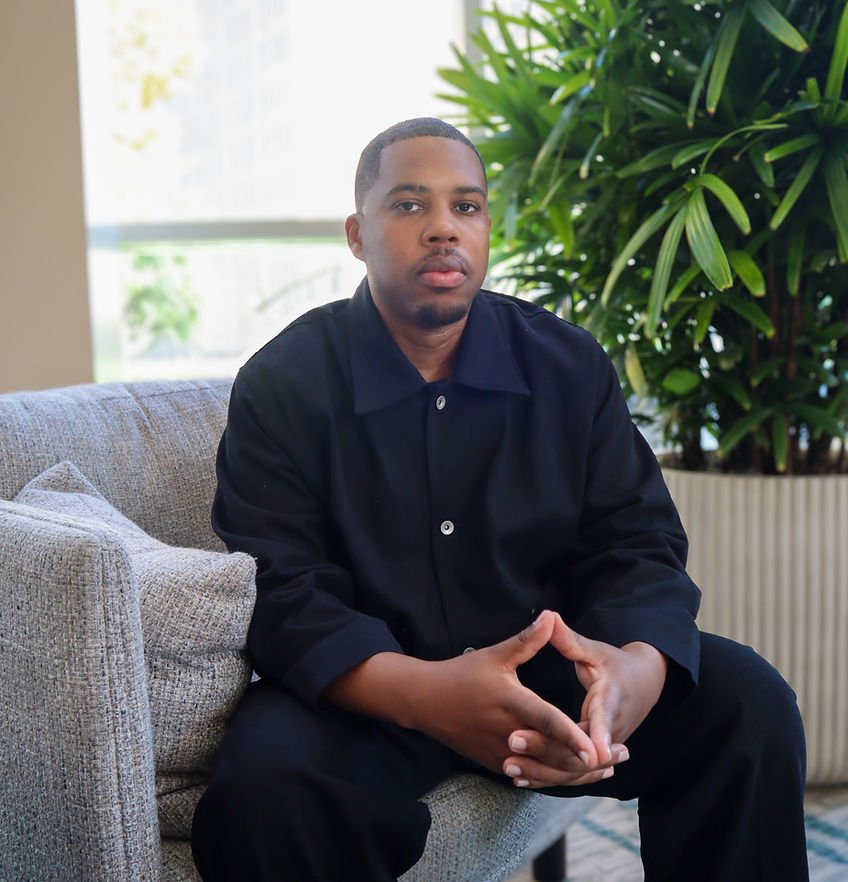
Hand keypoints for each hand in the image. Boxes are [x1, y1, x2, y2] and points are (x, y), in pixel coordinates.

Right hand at [410, 611, 609, 782]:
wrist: (426, 701)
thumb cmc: (462, 674)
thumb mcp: (496, 655)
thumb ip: (527, 640)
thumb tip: (550, 616)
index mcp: (509, 702)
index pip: (546, 722)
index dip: (572, 737)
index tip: (597, 750)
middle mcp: (506, 732)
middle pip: (553, 753)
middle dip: (589, 759)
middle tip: (621, 756)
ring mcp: (500, 752)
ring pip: (544, 770)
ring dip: (577, 772)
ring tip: (607, 769)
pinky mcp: (496, 762)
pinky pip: (531, 775)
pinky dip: (556, 776)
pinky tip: (576, 774)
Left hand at [502, 613, 666, 788]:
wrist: (644, 684)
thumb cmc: (616, 664)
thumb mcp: (596, 651)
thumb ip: (570, 640)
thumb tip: (549, 616)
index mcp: (611, 700)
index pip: (602, 719)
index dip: (594, 735)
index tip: (586, 750)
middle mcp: (610, 730)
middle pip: (580, 750)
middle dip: (547, 748)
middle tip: (513, 741)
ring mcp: (603, 748)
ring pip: (574, 768)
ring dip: (543, 770)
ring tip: (510, 768)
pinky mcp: (593, 757)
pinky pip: (570, 772)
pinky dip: (548, 776)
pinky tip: (521, 778)